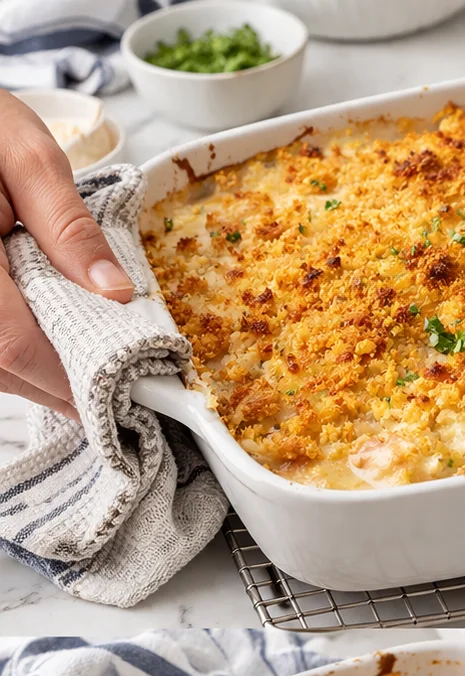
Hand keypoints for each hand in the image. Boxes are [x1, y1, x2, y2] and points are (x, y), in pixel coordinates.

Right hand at [0, 91, 133, 418]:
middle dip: (55, 384)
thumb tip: (115, 291)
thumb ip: (69, 225)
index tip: (116, 393)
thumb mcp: (27, 157)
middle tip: (110, 392)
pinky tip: (47, 349)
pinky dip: (13, 354)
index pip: (12, 343)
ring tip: (82, 371)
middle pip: (0, 367)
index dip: (65, 379)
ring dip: (33, 375)